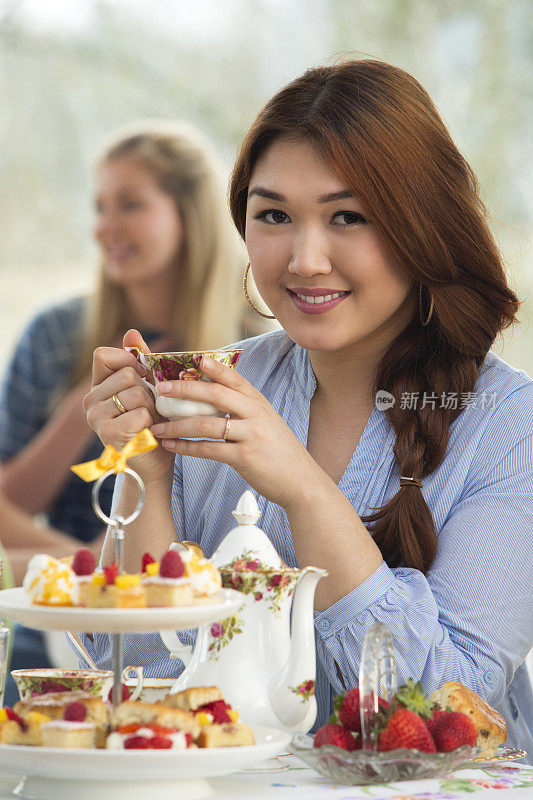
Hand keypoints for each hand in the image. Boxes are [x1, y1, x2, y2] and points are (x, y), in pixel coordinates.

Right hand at [83, 329, 172, 483]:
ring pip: (135, 393)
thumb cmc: (153, 424)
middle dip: (148, 391)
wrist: (154, 464)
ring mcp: (95, 417)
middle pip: (127, 374)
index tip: (143, 377)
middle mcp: (90, 400)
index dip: (127, 360)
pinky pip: (139, 413)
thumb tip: (131, 332)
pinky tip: (148, 434)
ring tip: (149, 422)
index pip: (103, 355)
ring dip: (151, 408)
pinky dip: (151, 423)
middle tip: (149, 410)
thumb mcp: (149, 389)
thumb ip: (140, 361)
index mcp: (98, 386)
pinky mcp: (107, 433)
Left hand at [150, 356, 324, 508]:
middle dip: (185, 390)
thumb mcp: (267, 423)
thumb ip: (245, 409)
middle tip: (161, 389)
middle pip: (216, 395)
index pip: (235, 379)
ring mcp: (252, 435)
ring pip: (207, 424)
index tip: (195, 358)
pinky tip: (172, 446)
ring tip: (157, 426)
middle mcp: (256, 415)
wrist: (301, 482)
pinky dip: (187, 447)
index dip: (215, 368)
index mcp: (260, 403)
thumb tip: (214, 397)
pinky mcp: (245, 458)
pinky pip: (209, 450)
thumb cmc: (279, 452)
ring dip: (178, 425)